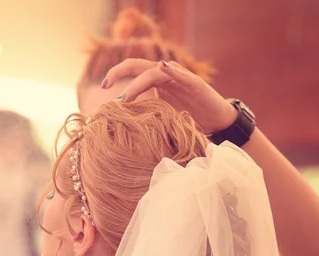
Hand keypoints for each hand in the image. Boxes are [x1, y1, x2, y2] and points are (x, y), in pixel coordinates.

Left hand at [102, 59, 237, 133]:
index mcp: (155, 81)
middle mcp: (164, 75)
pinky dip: (172, 70)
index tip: (102, 88)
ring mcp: (179, 77)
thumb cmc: (187, 119)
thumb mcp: (160, 118)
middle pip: (137, 66)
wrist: (216, 121)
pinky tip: (164, 67)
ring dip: (137, 84)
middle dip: (118, 72)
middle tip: (105, 85)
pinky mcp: (194, 83)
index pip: (132, 72)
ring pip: (154, 72)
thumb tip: (118, 126)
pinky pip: (181, 75)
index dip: (116, 76)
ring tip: (124, 97)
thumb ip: (143, 115)